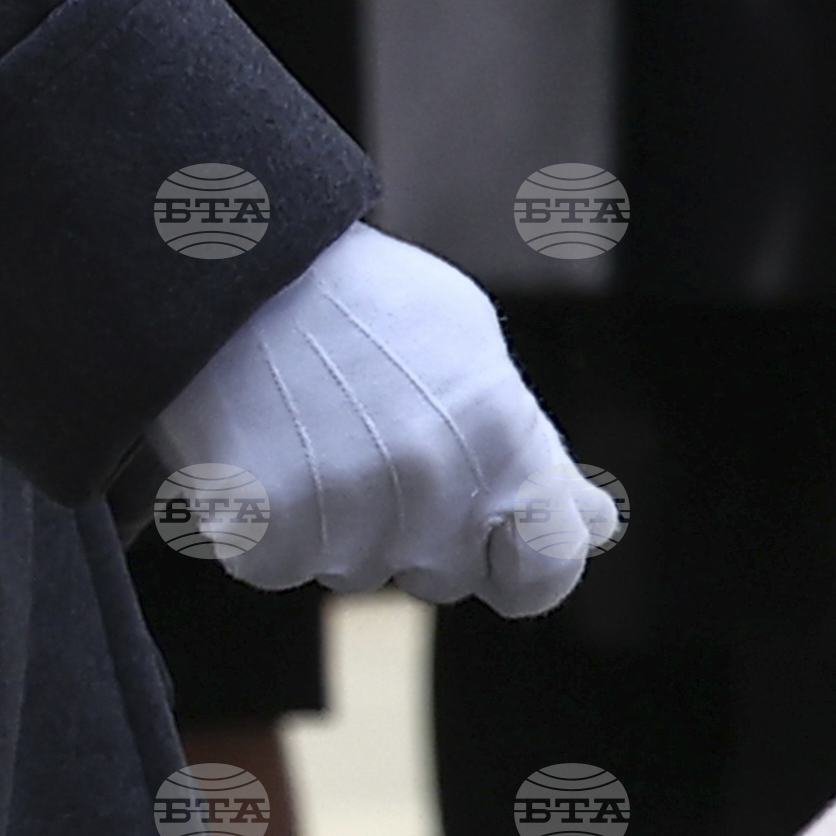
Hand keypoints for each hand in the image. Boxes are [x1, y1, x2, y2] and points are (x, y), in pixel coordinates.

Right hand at [150, 222, 621, 613]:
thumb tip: (596, 525)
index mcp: (502, 442)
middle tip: (372, 430)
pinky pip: (279, 565)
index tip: (493, 534)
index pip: (548, 570)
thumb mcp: (470, 347)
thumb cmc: (367, 301)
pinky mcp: (266, 532)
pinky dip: (267, 524)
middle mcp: (435, 493)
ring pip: (355, 569)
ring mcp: (349, 518)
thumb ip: (536, 450)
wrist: (239, 261)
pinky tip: (265, 446)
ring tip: (313, 423)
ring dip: (338, 522)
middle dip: (418, 527)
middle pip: (443, 574)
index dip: (524, 561)